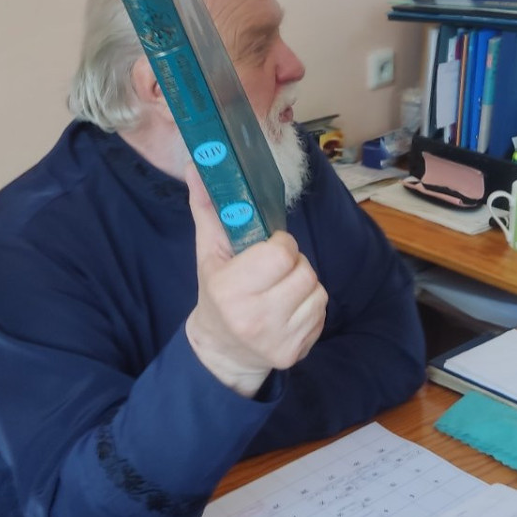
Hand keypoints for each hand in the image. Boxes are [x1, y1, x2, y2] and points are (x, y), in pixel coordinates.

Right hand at [184, 165, 326, 396]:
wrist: (222, 351)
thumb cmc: (216, 294)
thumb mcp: (208, 253)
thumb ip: (207, 208)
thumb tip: (196, 163)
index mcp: (230, 290)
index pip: (280, 254)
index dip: (281, 245)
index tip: (269, 246)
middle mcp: (255, 318)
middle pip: (303, 271)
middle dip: (294, 263)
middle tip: (275, 269)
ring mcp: (277, 339)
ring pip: (317, 291)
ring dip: (304, 284)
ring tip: (281, 288)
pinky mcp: (295, 353)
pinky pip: (321, 313)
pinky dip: (310, 305)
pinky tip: (288, 308)